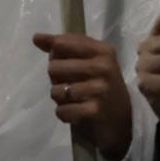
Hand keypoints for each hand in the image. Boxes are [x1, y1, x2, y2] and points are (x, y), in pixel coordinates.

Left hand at [31, 31, 132, 160]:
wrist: (123, 123)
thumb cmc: (100, 86)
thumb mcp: (88, 61)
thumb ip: (62, 46)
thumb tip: (36, 37)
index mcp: (102, 50)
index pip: (61, 44)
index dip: (56, 56)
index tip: (67, 64)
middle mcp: (103, 67)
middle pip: (53, 67)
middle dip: (57, 80)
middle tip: (72, 86)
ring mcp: (99, 89)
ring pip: (55, 90)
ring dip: (60, 98)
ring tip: (74, 100)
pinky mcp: (94, 111)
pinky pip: (61, 110)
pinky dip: (64, 114)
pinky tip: (76, 113)